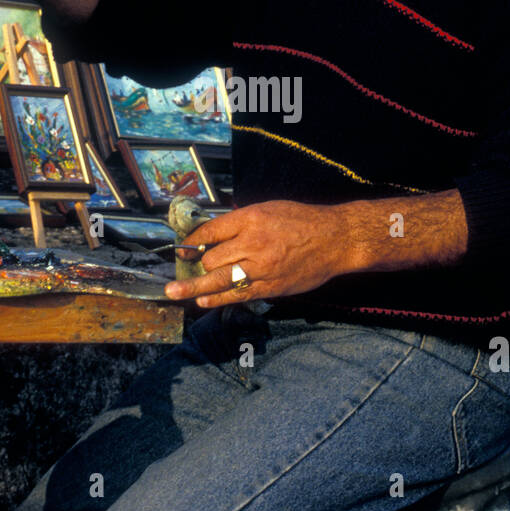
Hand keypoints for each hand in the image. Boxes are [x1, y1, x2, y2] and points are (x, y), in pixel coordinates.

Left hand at [164, 200, 346, 307]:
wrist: (336, 239)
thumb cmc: (303, 221)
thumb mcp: (269, 209)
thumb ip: (242, 222)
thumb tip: (215, 236)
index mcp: (251, 218)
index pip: (211, 231)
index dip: (192, 241)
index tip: (183, 248)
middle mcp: (253, 242)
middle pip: (212, 258)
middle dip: (199, 264)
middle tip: (185, 270)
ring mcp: (262, 267)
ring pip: (219, 279)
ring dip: (194, 287)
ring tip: (173, 293)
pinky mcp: (271, 286)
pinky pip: (238, 294)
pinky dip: (218, 298)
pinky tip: (203, 300)